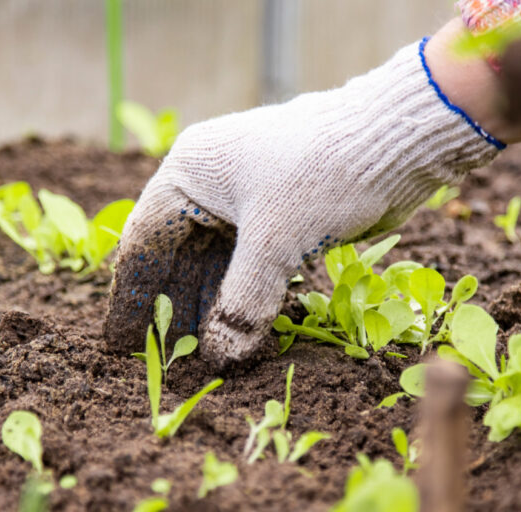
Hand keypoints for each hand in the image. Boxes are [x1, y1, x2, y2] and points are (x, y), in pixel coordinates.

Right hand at [103, 39, 503, 368]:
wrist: (399, 140)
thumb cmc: (326, 173)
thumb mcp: (276, 242)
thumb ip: (242, 303)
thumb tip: (220, 358)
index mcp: (190, 172)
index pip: (145, 242)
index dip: (131, 297)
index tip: (121, 344)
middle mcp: (212, 184)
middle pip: (177, 258)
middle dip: (173, 311)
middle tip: (164, 361)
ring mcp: (249, 201)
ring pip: (217, 266)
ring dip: (212, 311)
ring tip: (202, 357)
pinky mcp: (284, 218)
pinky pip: (252, 267)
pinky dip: (247, 299)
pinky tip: (244, 335)